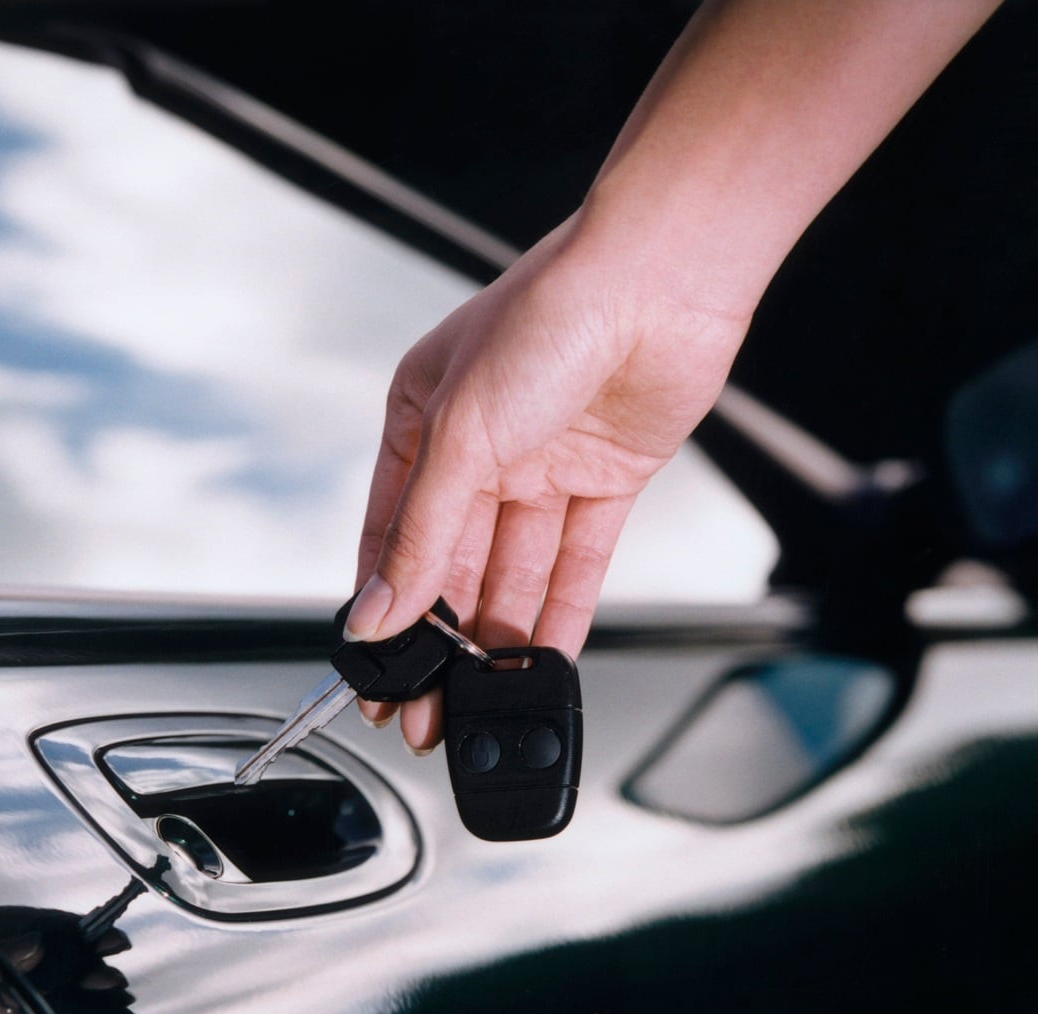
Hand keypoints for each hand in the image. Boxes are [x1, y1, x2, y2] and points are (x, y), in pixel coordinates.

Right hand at [349, 213, 750, 751]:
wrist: (661, 282)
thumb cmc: (550, 316)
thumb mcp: (460, 436)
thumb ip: (419, 536)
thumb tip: (377, 612)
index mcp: (422, 420)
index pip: (390, 536)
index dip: (385, 609)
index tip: (378, 671)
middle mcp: (482, 446)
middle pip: (452, 565)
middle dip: (442, 641)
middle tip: (427, 707)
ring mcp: (545, 465)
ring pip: (513, 572)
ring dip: (497, 638)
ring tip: (483, 699)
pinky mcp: (605, 481)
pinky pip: (577, 564)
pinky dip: (562, 614)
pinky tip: (545, 660)